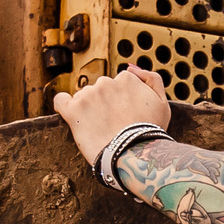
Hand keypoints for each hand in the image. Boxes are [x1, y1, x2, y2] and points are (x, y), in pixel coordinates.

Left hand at [51, 64, 171, 166]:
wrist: (133, 155)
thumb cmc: (150, 132)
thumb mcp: (162, 103)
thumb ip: (152, 79)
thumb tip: (131, 68)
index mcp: (126, 78)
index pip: (117, 85)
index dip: (120, 101)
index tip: (123, 116)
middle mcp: (106, 82)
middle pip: (100, 90)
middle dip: (104, 104)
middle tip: (112, 125)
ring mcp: (88, 95)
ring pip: (83, 97)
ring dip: (88, 109)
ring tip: (99, 129)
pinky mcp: (73, 110)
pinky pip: (60, 101)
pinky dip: (63, 106)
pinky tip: (70, 115)